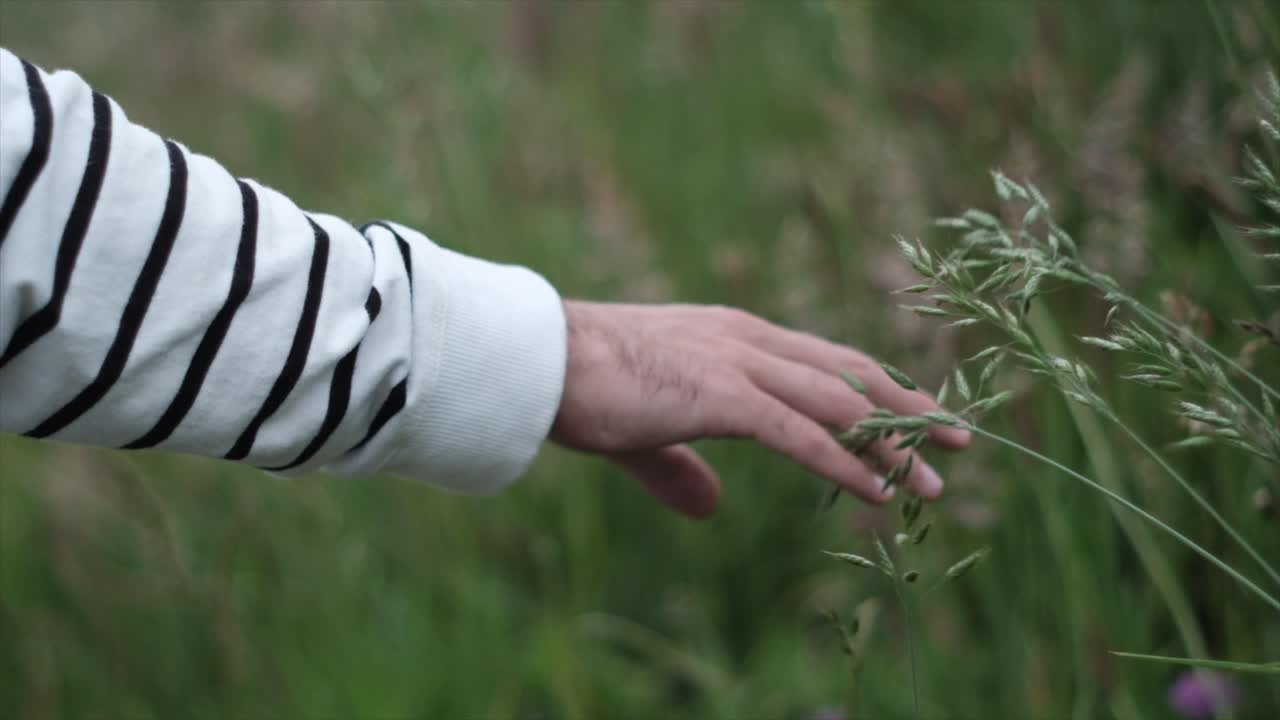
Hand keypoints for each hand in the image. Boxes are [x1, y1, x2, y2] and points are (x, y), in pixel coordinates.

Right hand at [550, 301, 970, 517]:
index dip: (871, 386)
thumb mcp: (645, 431)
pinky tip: (881, 490)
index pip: (820, 359)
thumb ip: (682, 466)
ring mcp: (739, 364)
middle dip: (907, 404)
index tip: (910, 410)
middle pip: (849, 372)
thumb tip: (710, 505)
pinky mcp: (724, 396)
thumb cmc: (581, 386)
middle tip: (958, 433)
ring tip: (938, 474)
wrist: (538, 360)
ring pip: (840, 401)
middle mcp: (747, 340)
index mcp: (731, 335)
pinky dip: (847, 463)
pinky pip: (804, 434)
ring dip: (894, 439)